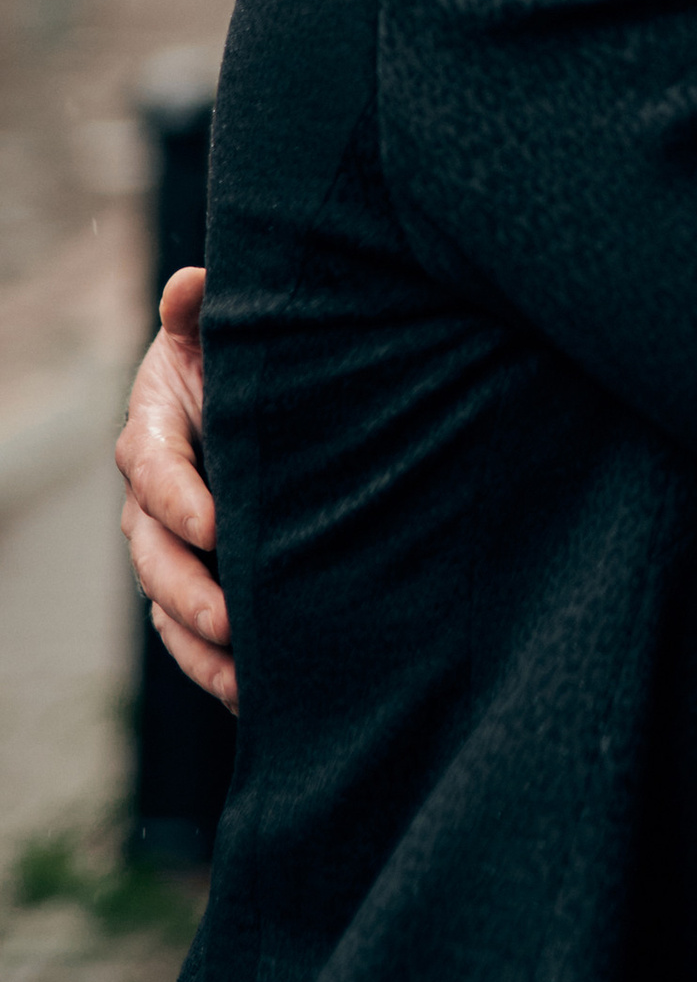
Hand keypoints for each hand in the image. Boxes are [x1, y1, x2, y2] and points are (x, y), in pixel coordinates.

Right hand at [116, 268, 235, 713]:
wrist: (259, 393)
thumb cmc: (242, 354)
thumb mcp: (224, 329)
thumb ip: (203, 311)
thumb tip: (191, 284)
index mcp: (152, 430)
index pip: (152, 468)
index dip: (178, 497)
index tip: (215, 524)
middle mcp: (152, 497)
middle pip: (152, 552)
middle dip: (188, 589)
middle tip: (232, 619)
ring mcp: (170, 545)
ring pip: (166, 602)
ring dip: (198, 643)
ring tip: (242, 672)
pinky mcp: (198, 580)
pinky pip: (191, 635)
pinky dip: (215, 668)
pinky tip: (253, 697)